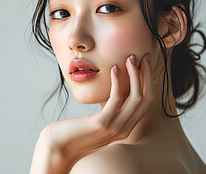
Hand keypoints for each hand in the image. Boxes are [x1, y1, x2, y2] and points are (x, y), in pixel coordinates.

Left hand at [29, 54, 154, 173]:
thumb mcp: (97, 121)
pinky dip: (117, 81)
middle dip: (147, 75)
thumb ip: (108, 112)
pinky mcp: (102, 123)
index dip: (148, 82)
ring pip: (136, 97)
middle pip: (147, 99)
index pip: (146, 103)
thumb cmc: (74, 132)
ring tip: (130, 59)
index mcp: (125, 128)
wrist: (57, 148)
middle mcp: (124, 129)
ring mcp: (115, 128)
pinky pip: (116, 99)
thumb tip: (112, 93)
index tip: (144, 65)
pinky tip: (113, 69)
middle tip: (143, 57)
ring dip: (135, 75)